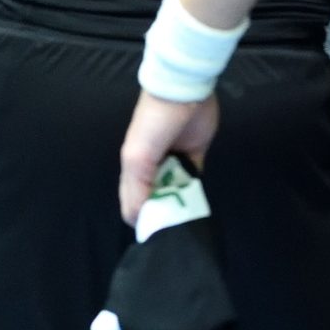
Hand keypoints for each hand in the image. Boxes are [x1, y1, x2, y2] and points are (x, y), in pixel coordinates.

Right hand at [116, 93, 219, 224]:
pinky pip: (192, 181)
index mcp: (133, 168)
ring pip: (173, 192)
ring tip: (188, 223)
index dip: (140, 218)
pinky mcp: (193, 157)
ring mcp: (172, 163)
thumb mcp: (137, 157)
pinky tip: (198, 205)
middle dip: (160, 215)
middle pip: (153, 199)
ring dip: (179, 205)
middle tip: (174, 232)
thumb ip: (137, 188)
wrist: (182, 94)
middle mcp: (151, 168)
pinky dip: (194, 193)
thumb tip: (140, 217)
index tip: (154, 235)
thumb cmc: (153, 124)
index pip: (131, 201)